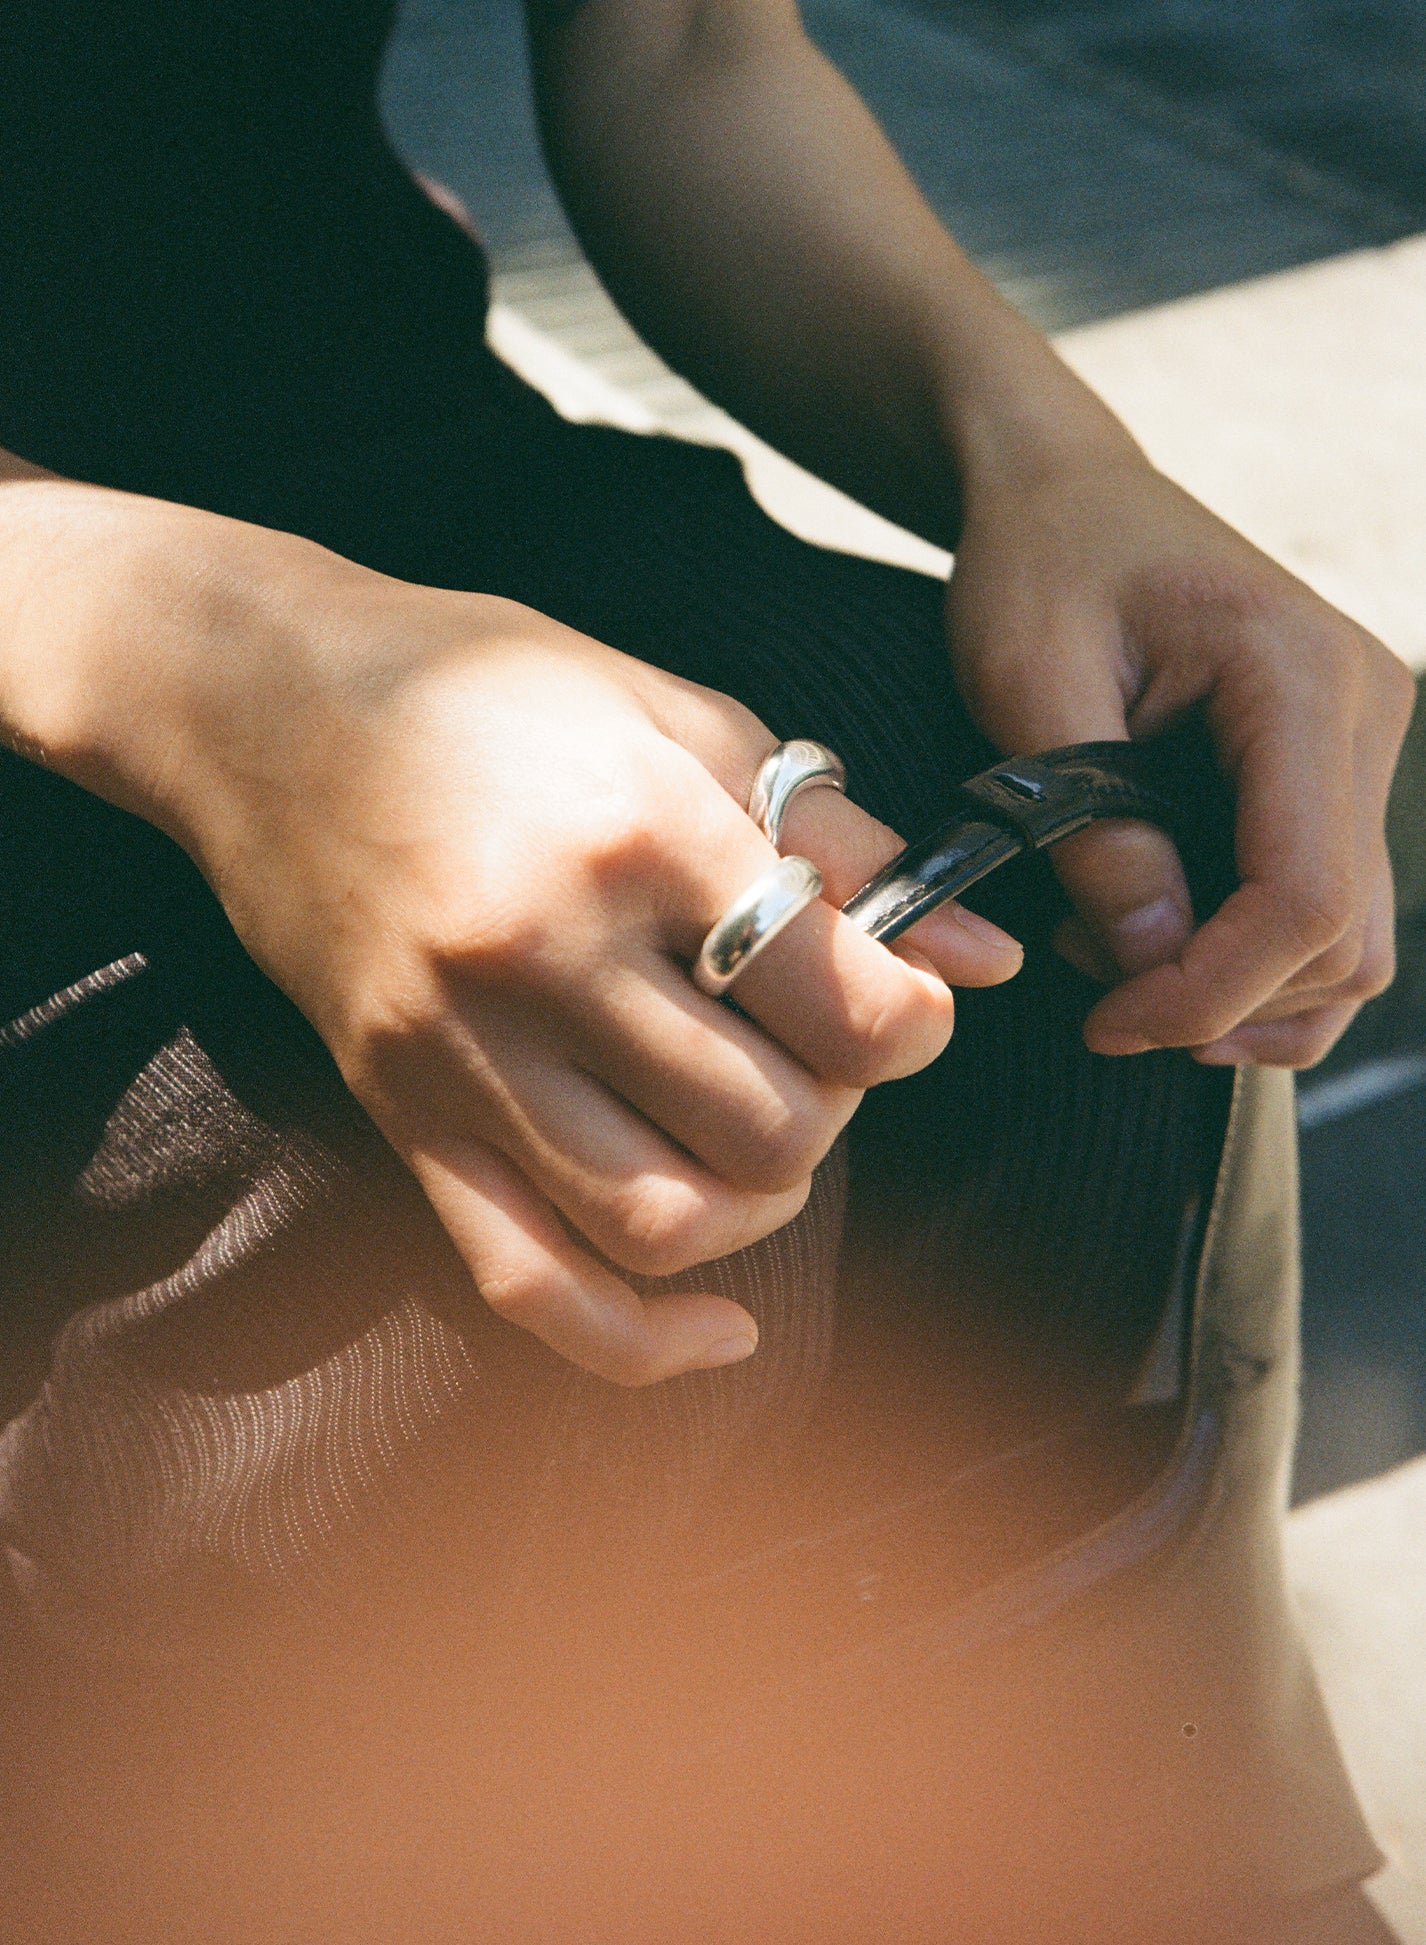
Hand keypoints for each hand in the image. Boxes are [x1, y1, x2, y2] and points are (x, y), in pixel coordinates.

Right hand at [16, 495, 1018, 1383]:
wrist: (263, 704)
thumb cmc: (485, 687)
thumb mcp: (678, 713)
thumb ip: (836, 843)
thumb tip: (981, 959)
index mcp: (638, 832)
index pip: (842, 1007)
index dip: (913, 1026)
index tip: (903, 1004)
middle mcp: (546, 953)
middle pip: (768, 1128)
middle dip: (836, 1111)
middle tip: (818, 1051)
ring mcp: (461, 1051)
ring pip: (664, 1221)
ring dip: (758, 1207)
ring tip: (757, 1133)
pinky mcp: (404, 1115)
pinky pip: (525, 1282)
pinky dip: (639, 1342)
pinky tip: (719, 1330)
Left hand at [946, 439, 1414, 1067]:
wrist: (1065, 493)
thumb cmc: (1038, 564)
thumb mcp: (1030, 689)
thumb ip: (1093, 830)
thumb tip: (1152, 965)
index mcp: (1302, 679)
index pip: (1304, 894)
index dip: (1209, 987)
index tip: (1104, 1022)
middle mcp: (1365, 714)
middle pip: (1342, 937)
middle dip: (1216, 998)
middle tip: (1091, 992)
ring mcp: (1359, 746)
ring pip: (1347, 943)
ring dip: (1238, 993)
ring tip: (1113, 965)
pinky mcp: (1329, 773)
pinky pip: (1322, 908)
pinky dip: (1250, 962)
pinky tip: (1156, 952)